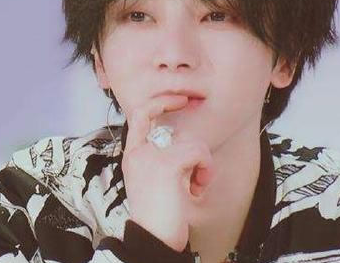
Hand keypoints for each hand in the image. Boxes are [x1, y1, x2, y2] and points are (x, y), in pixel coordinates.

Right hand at [121, 95, 214, 251]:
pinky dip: (206, 171)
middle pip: (170, 125)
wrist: (153, 240)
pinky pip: (200, 153)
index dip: (161, 101)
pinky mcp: (167, 165)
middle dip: (190, 136)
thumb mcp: (154, 182)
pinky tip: (197, 190)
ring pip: (193, 143)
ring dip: (202, 166)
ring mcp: (150, 156)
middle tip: (197, 150)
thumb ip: (161, 160)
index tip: (179, 99)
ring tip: (194, 188)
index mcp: (132, 156)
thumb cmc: (158, 217)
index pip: (140, 113)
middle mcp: (138, 152)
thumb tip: (187, 144)